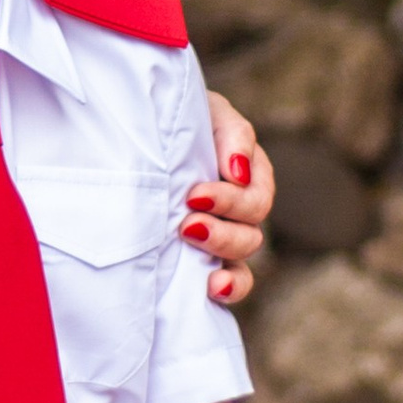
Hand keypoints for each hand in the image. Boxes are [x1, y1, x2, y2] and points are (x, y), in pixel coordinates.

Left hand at [190, 96, 273, 305]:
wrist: (146, 129)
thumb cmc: (180, 118)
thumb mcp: (209, 114)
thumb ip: (232, 135)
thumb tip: (239, 172)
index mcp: (250, 175)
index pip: (255, 198)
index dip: (230, 201)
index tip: (194, 196)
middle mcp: (242, 210)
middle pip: (251, 233)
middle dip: (222, 232)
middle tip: (186, 225)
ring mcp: (225, 237)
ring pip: (242, 260)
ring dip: (220, 255)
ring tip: (190, 246)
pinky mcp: (205, 260)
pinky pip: (230, 282)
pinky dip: (229, 287)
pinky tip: (213, 288)